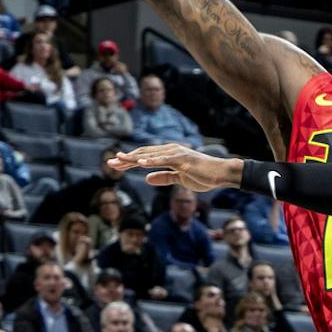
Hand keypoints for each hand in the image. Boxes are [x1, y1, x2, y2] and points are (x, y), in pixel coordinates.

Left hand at [114, 144, 241, 195]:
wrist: (221, 174)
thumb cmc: (203, 176)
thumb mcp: (180, 179)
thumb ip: (164, 177)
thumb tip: (147, 179)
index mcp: (168, 155)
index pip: (144, 157)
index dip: (129, 161)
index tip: (115, 165)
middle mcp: (170, 151)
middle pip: (143, 154)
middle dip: (126, 159)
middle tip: (109, 163)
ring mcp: (176, 154)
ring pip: (150, 155)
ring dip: (133, 158)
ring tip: (119, 160)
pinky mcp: (183, 160)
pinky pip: (164, 160)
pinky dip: (152, 161)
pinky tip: (140, 163)